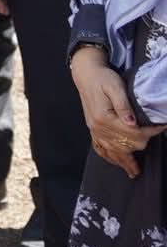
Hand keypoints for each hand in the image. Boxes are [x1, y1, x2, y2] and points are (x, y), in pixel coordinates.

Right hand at [71, 46, 166, 178]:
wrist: (86, 75)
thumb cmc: (102, 78)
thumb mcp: (115, 87)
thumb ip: (124, 105)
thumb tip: (132, 122)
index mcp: (104, 117)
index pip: (133, 132)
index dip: (150, 132)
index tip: (162, 127)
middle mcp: (98, 127)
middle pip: (125, 145)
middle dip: (142, 145)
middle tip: (154, 139)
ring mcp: (95, 130)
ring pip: (112, 152)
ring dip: (124, 162)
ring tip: (134, 172)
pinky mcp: (93, 129)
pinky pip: (100, 148)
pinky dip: (108, 157)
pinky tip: (115, 162)